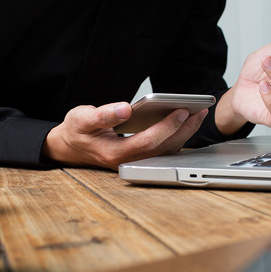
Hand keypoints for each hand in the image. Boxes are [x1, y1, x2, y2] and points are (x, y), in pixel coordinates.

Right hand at [42, 102, 207, 169]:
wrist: (70, 146)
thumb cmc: (77, 131)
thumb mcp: (81, 118)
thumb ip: (102, 114)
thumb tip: (124, 109)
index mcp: (113, 153)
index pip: (147, 141)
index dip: (166, 127)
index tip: (181, 111)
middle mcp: (127, 161)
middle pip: (162, 148)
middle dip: (183, 129)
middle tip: (199, 110)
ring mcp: (134, 162)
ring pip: (166, 151)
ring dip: (184, 134)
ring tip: (198, 114)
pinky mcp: (139, 158)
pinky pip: (163, 150)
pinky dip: (177, 136)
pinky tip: (185, 123)